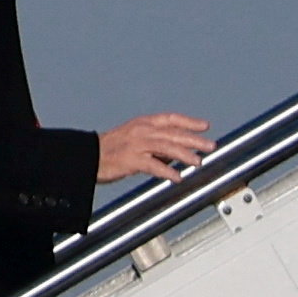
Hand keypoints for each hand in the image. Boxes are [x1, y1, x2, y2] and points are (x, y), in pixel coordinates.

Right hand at [97, 112, 212, 183]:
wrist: (86, 157)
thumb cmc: (110, 150)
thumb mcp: (135, 139)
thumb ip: (156, 144)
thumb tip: (175, 153)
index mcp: (143, 123)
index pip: (171, 119)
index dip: (189, 122)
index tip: (205, 126)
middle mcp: (141, 131)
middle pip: (173, 133)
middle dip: (194, 139)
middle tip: (210, 146)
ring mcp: (136, 145)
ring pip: (166, 147)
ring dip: (184, 155)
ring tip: (198, 162)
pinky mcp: (130, 160)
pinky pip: (152, 165)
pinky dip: (166, 171)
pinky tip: (177, 177)